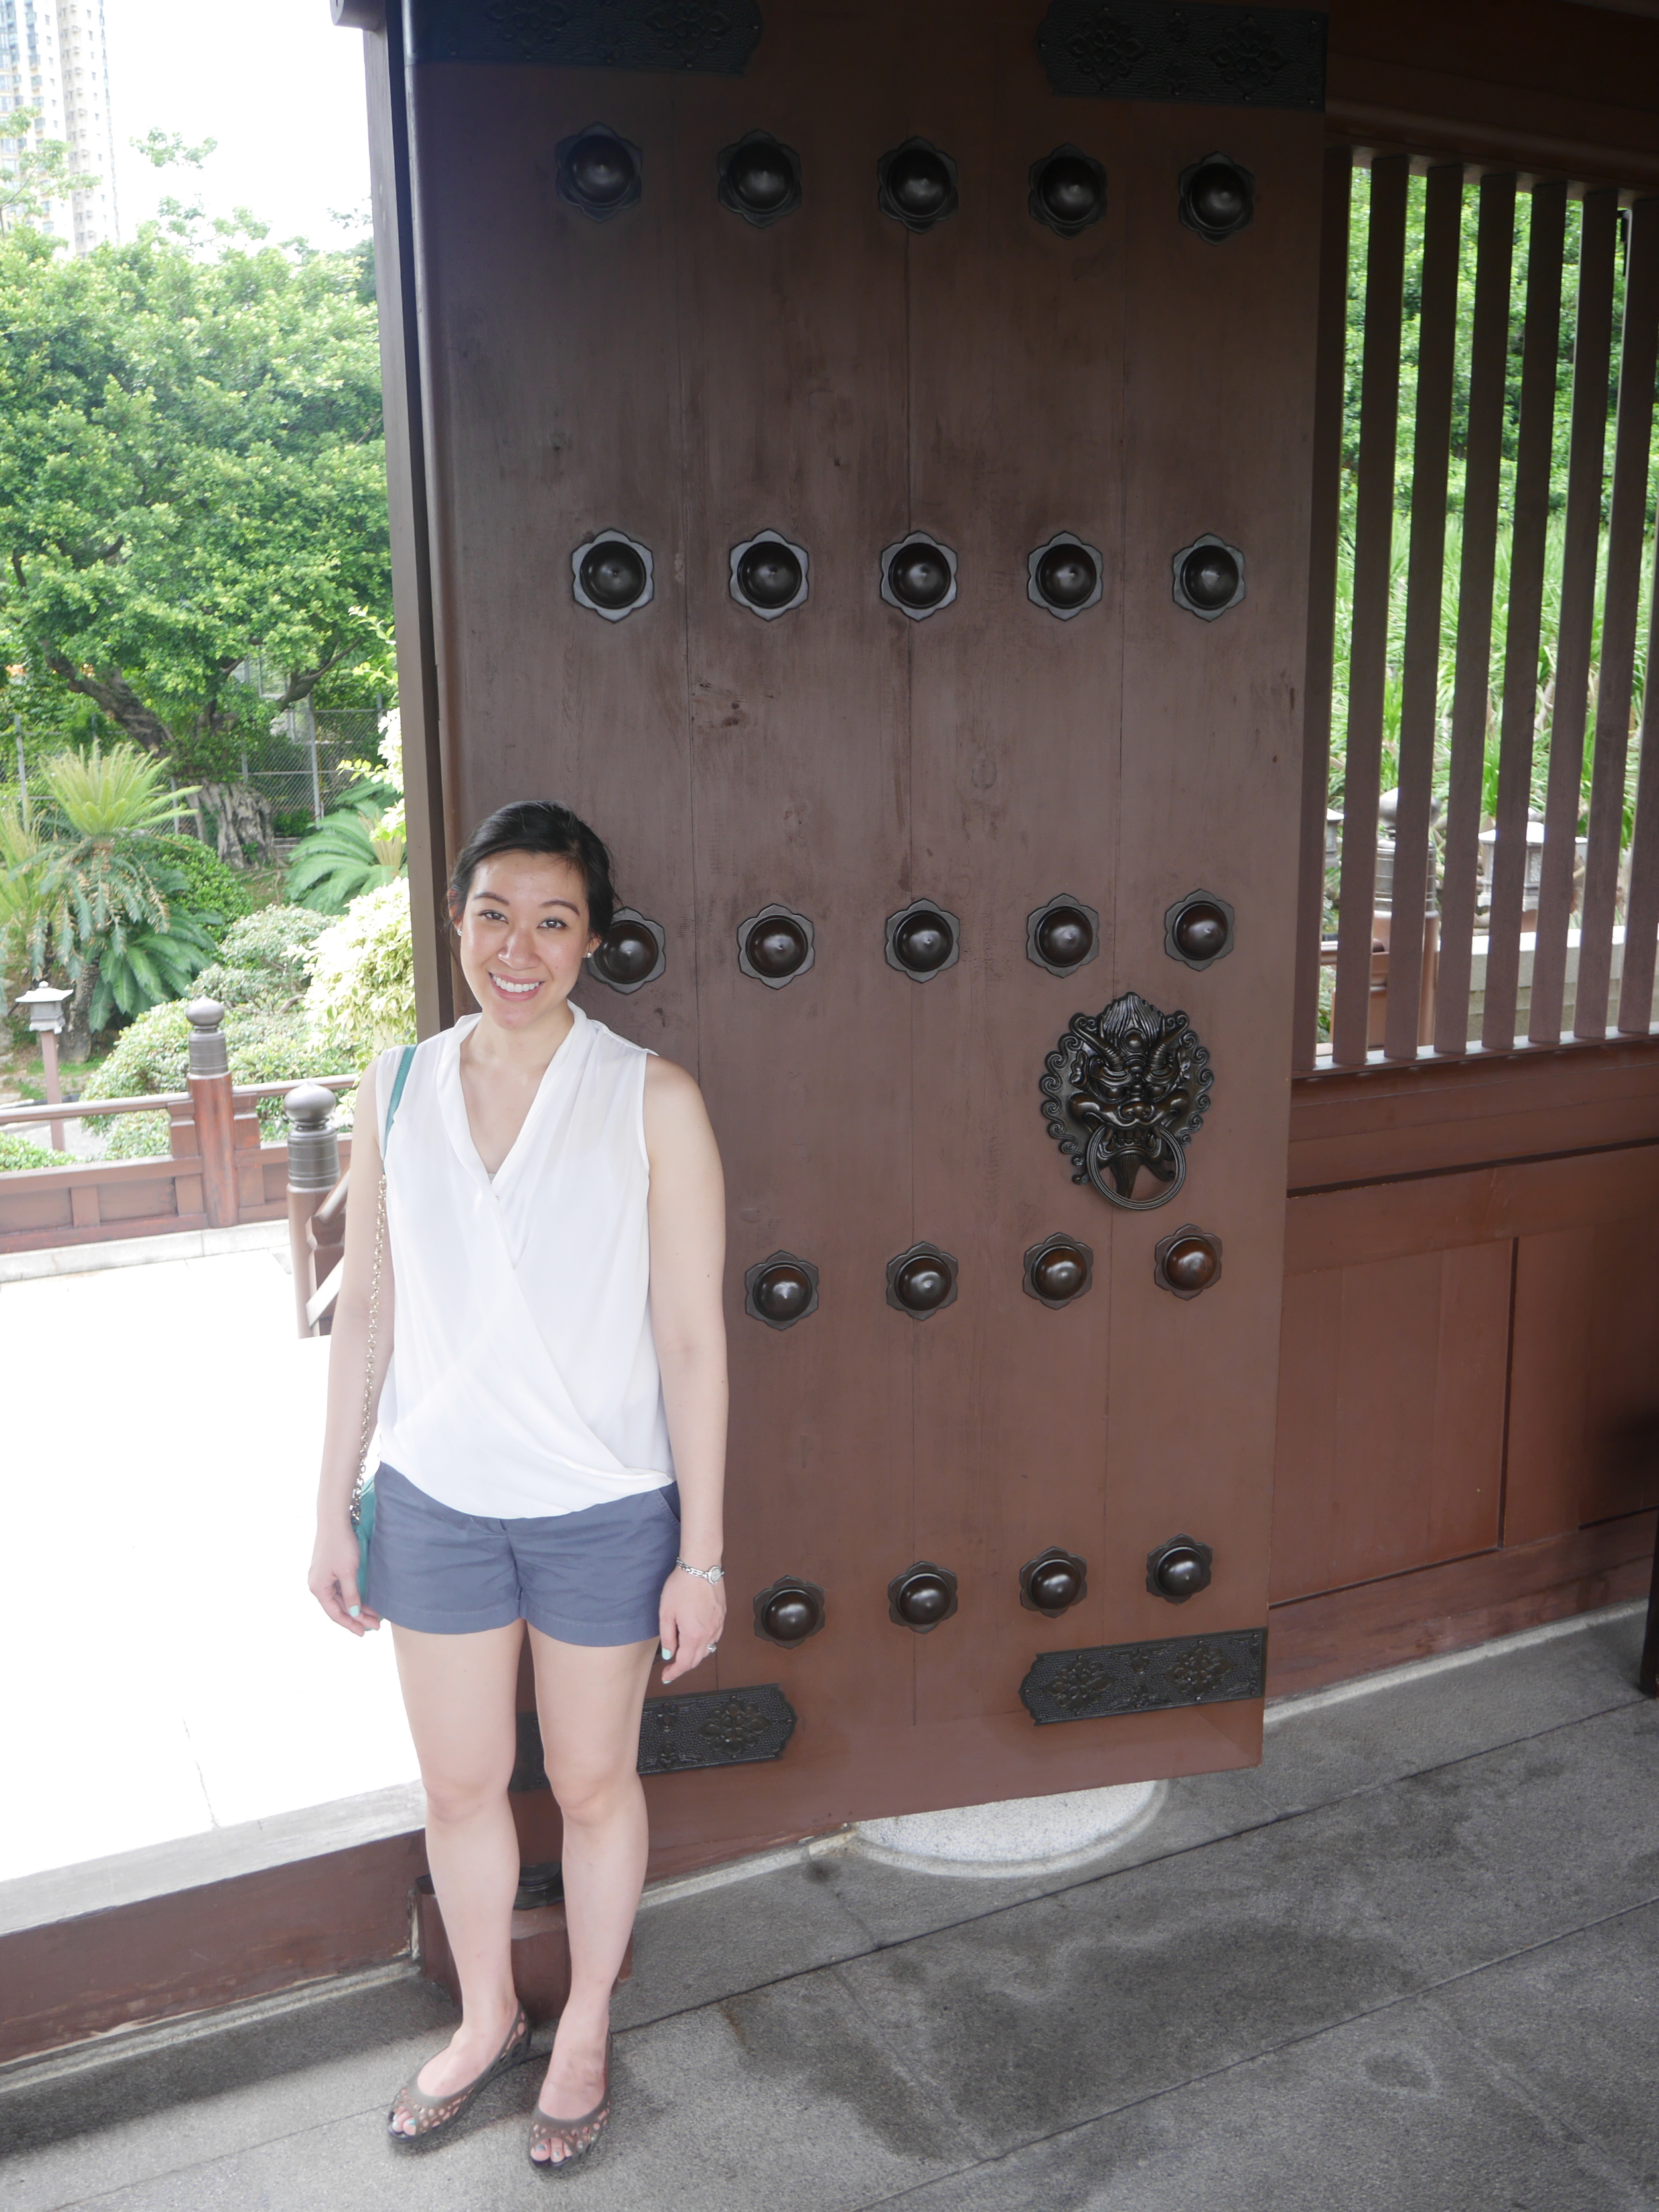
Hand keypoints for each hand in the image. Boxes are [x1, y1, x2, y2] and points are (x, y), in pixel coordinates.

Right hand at [308, 1520, 381, 1635]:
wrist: (334, 1521)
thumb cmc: (340, 1545)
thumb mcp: (348, 1572)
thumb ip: (351, 1594)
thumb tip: (353, 1613)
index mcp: (318, 1588)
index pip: (335, 1613)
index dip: (350, 1624)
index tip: (364, 1633)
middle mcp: (318, 1585)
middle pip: (339, 1607)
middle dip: (357, 1617)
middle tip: (375, 1626)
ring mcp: (323, 1578)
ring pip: (342, 1599)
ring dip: (357, 1608)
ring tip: (374, 1616)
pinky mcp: (329, 1571)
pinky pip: (341, 1589)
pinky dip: (354, 1596)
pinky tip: (365, 1602)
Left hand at [657, 1567, 724, 1684]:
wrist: (701, 1566)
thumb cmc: (681, 1586)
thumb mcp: (666, 1613)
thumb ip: (668, 1637)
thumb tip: (669, 1654)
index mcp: (693, 1636)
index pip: (685, 1663)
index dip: (674, 1672)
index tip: (666, 1676)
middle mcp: (709, 1634)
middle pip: (697, 1660)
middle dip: (683, 1666)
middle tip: (671, 1667)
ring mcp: (718, 1625)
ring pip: (708, 1650)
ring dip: (695, 1655)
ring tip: (682, 1652)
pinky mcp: (722, 1616)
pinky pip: (714, 1637)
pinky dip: (705, 1644)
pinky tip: (697, 1638)